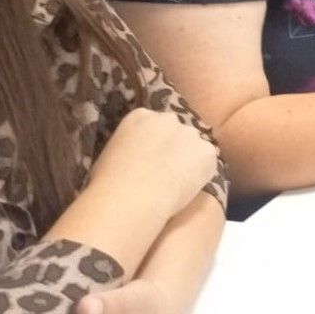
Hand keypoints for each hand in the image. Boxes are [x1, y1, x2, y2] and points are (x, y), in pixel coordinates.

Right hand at [87, 108, 217, 220]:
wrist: (131, 197)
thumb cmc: (108, 183)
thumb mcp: (108, 155)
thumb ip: (126, 146)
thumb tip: (131, 157)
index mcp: (139, 116)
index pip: (154, 123)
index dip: (155, 143)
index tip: (151, 159)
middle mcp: (167, 118)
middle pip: (177, 131)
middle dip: (174, 148)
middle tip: (166, 171)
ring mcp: (190, 133)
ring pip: (194, 146)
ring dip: (189, 160)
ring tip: (176, 183)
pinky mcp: (207, 151)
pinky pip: (207, 161)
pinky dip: (201, 173)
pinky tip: (187, 187)